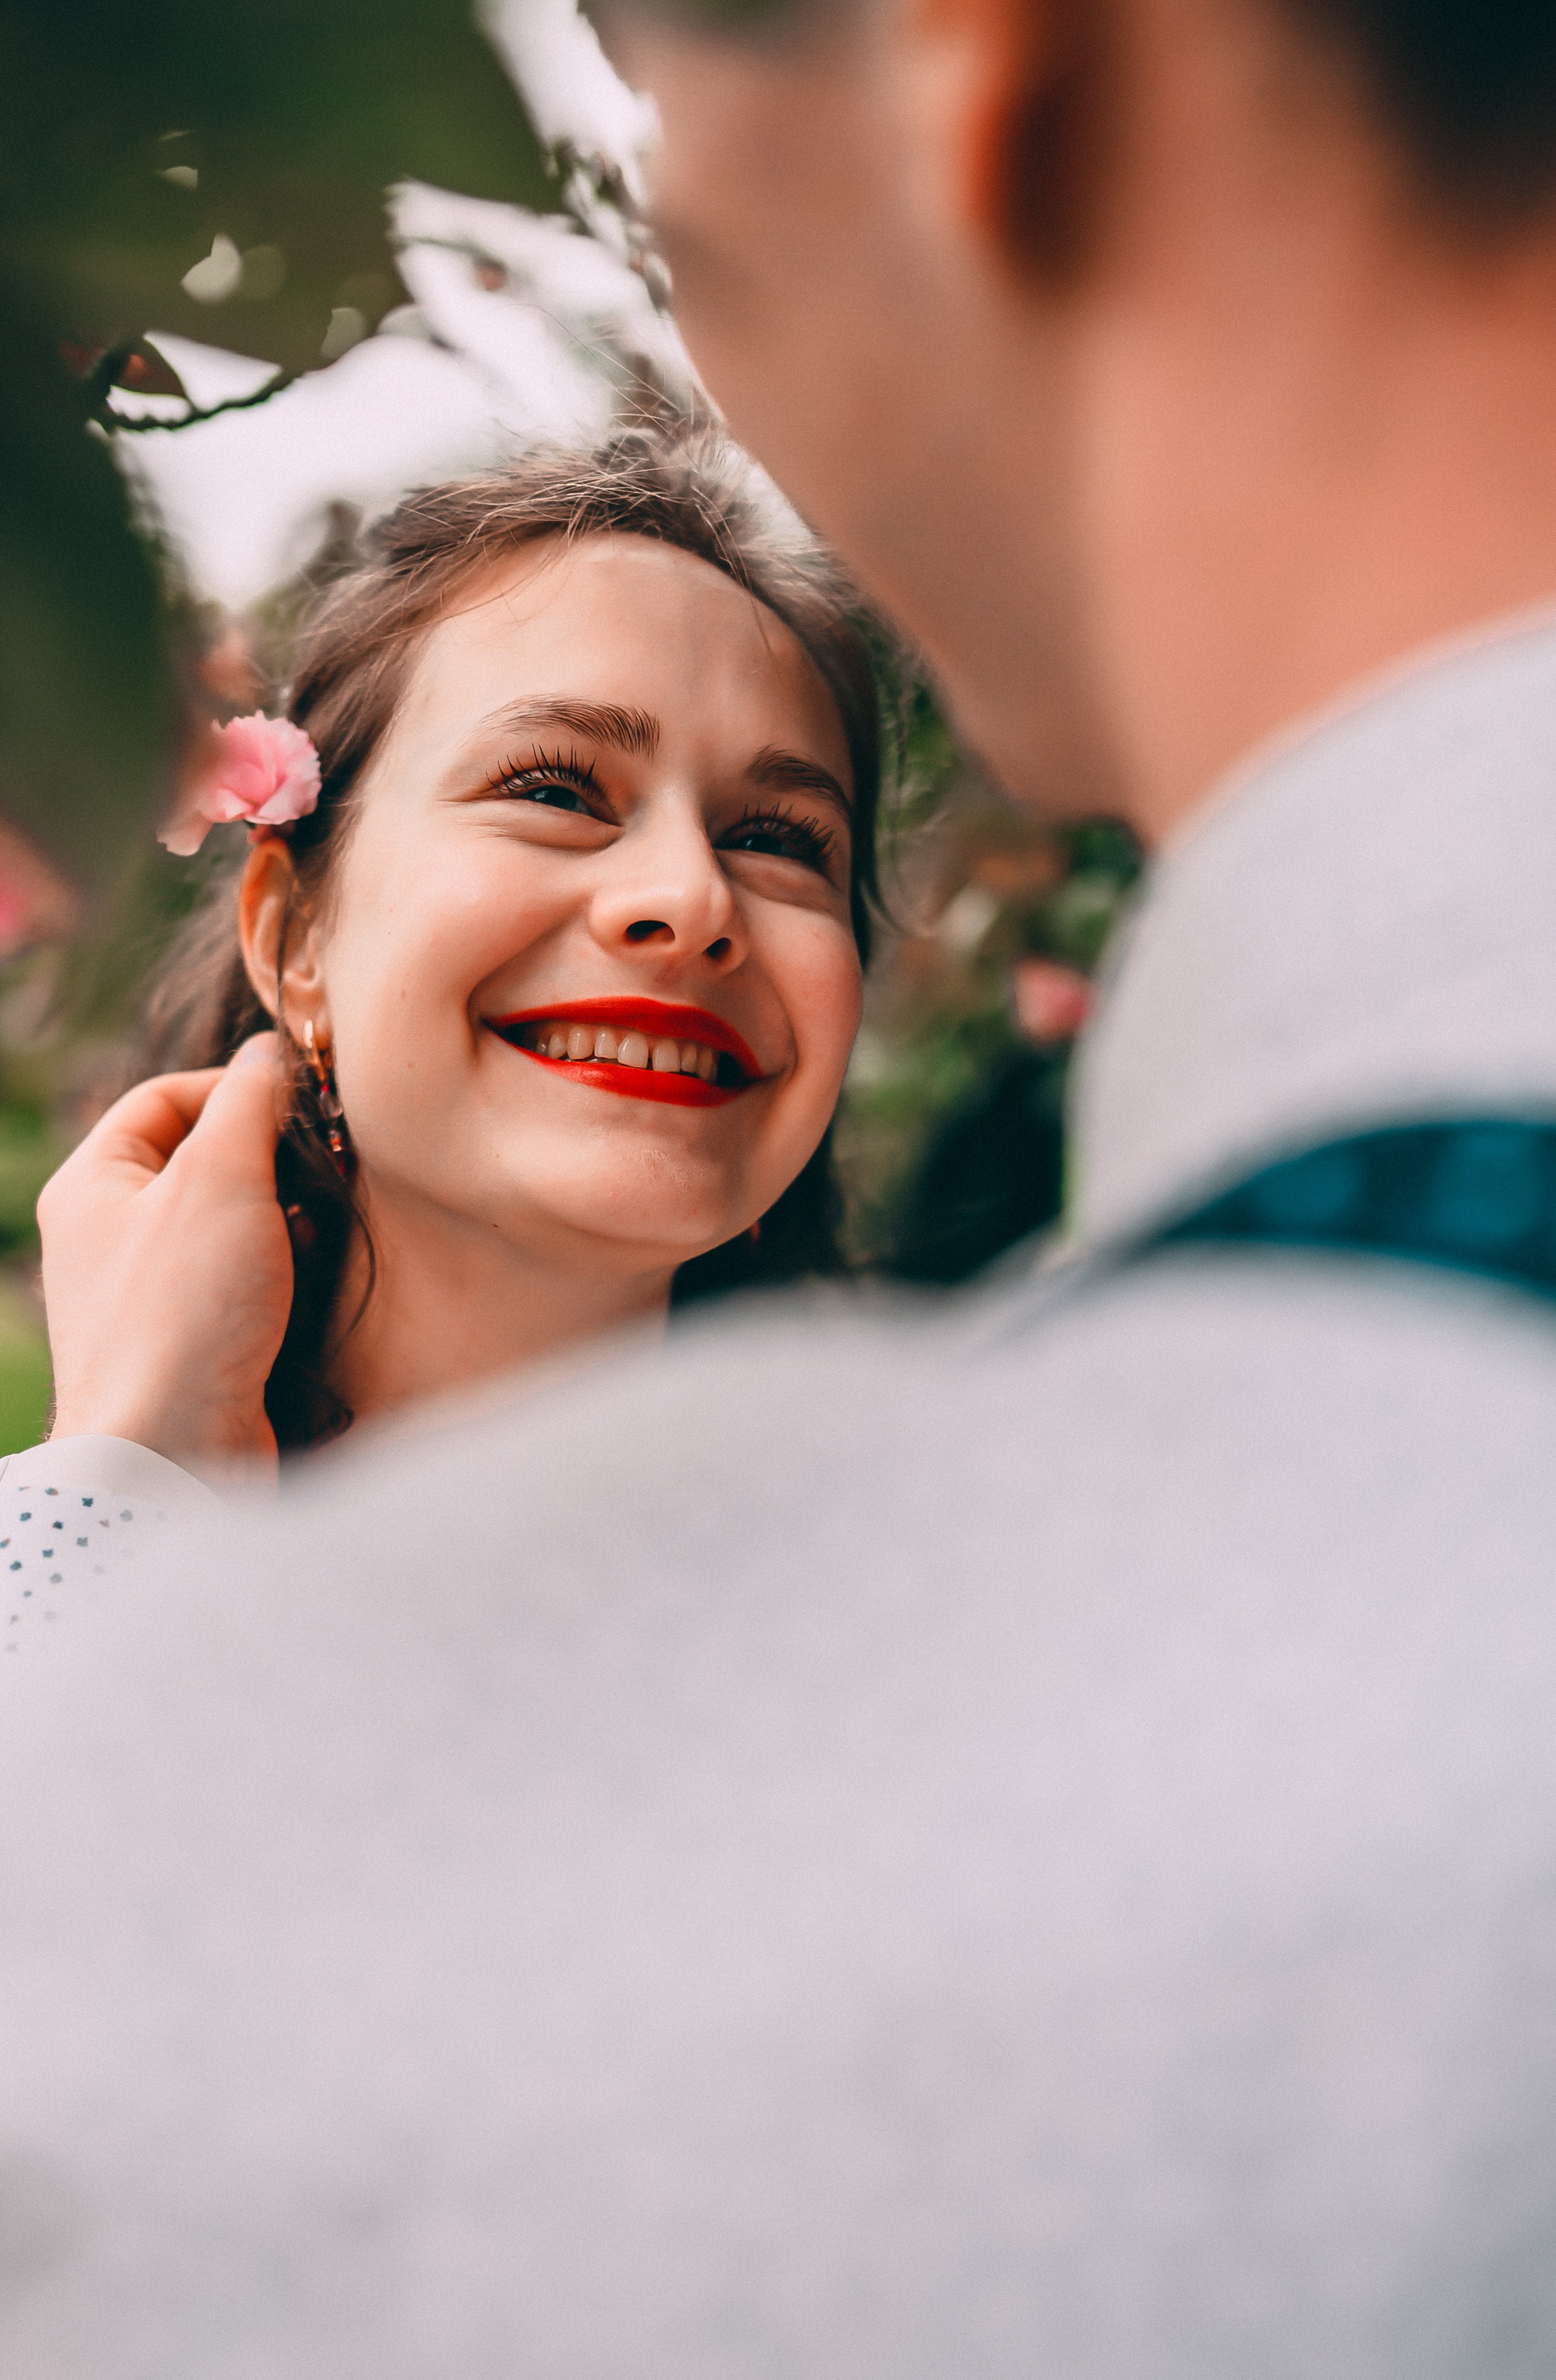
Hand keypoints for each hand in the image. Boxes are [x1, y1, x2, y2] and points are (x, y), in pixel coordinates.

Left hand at [38, 1034, 291, 1481]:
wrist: (172, 1457)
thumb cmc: (184, 1314)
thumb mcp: (221, 1178)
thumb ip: (250, 1101)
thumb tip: (272, 1052)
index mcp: (91, 1184)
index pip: (165, 1098)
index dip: (236, 1087)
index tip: (301, 1104)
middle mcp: (105, 1236)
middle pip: (199, 1158)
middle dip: (269, 1155)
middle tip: (320, 1164)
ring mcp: (142, 1293)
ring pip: (226, 1221)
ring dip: (281, 1213)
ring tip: (317, 1223)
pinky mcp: (185, 1344)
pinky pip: (238, 1280)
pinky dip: (279, 1269)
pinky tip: (309, 1277)